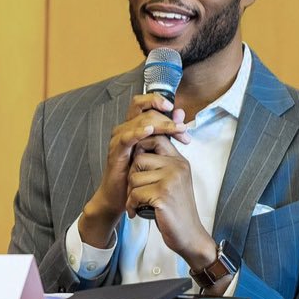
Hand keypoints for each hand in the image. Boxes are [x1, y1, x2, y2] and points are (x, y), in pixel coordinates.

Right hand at [79, 94, 190, 247]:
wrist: (122, 197)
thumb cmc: (138, 174)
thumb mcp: (157, 150)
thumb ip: (167, 131)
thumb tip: (180, 113)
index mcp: (133, 126)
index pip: (144, 103)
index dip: (159, 101)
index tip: (177, 112)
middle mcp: (124, 129)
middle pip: (145, 110)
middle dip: (166, 118)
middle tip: (182, 129)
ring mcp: (119, 139)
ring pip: (139, 121)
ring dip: (160, 124)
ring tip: (175, 129)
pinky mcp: (115, 152)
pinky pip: (126, 138)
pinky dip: (138, 132)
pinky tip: (149, 131)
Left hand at [126, 134, 216, 267]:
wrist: (189, 235)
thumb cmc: (176, 210)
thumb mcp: (173, 182)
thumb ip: (161, 165)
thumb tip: (138, 147)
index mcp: (180, 161)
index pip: (156, 138)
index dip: (141, 147)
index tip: (137, 167)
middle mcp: (177, 167)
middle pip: (139, 159)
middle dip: (132, 177)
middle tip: (137, 192)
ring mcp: (171, 180)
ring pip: (134, 177)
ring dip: (131, 194)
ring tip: (139, 203)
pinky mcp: (163, 195)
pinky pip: (135, 194)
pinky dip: (131, 205)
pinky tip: (136, 212)